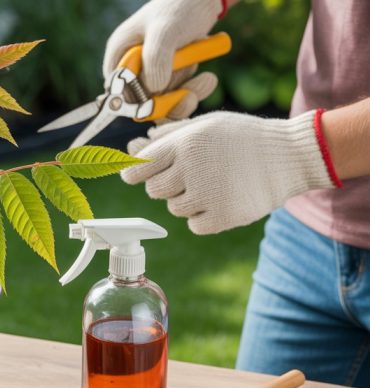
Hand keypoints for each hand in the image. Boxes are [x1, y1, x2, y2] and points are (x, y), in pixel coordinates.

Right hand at [103, 0, 222, 119]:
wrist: (205, 1)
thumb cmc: (180, 8)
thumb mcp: (166, 30)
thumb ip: (156, 59)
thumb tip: (154, 89)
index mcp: (120, 54)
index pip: (116, 92)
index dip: (135, 103)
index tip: (158, 101)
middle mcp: (132, 67)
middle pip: (141, 103)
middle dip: (168, 102)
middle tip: (188, 94)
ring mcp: (151, 73)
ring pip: (163, 102)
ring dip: (186, 95)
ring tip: (205, 78)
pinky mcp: (169, 77)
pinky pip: (177, 97)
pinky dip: (195, 91)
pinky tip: (207, 77)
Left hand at [121, 111, 335, 234]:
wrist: (291, 156)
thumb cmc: (243, 138)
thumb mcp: (206, 125)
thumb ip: (169, 135)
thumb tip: (135, 147)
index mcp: (184, 144)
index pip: (140, 168)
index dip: (134, 174)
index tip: (136, 176)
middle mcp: (191, 169)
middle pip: (154, 191)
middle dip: (166, 186)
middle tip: (189, 178)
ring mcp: (207, 195)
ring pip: (175, 208)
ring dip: (188, 200)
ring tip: (214, 185)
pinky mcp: (223, 217)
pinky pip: (194, 225)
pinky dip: (204, 218)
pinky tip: (221, 201)